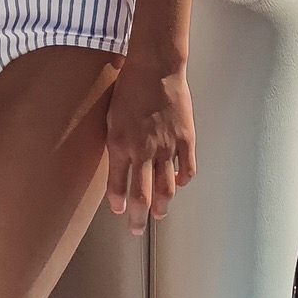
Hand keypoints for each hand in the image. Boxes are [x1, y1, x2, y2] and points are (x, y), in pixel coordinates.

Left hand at [105, 57, 195, 233]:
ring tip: (159, 214)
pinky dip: (183, 180)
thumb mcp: (111, 116)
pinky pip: (186, 169)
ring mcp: (166, 148)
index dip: (118, 203)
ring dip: (162, 205)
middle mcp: (142, 151)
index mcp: (119, 145)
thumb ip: (116, 143)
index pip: (117, 186)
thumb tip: (118, 163)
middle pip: (141, 197)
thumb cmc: (128, 87)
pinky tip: (179, 183)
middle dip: (138, 219)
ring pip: (166, 189)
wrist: (155, 68)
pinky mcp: (185, 140)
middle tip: (137, 230)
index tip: (119, 211)